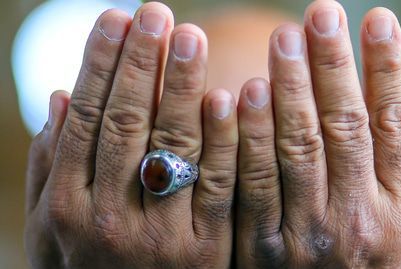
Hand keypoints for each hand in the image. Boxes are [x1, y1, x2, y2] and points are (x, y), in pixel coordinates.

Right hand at [24, 3, 237, 267]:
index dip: (101, 64)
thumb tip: (60, 98)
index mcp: (67, 205)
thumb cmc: (85, 268)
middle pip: (128, 123)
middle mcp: (108, 217)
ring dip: (181, 86)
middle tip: (155, 13)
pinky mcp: (206, 250)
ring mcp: (159, 236)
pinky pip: (216, 186)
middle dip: (141, 63)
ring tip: (190, 36)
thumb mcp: (48, 229)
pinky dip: (222, 140)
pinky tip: (227, 96)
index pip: (87, 118)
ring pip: (173, 146)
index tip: (116, 18)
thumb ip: (51, 167)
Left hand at [235, 1, 400, 267]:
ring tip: (283, 39)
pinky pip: (252, 183)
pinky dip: (247, 136)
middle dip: (333, 65)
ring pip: (298, 147)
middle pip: (344, 127)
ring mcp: (310, 233)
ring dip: (290, 88)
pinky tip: (240, 94)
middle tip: (320, 12)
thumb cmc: (376, 266)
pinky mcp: (263, 246)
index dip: (388, 68)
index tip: (377, 19)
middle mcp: (360, 218)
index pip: (395, 124)